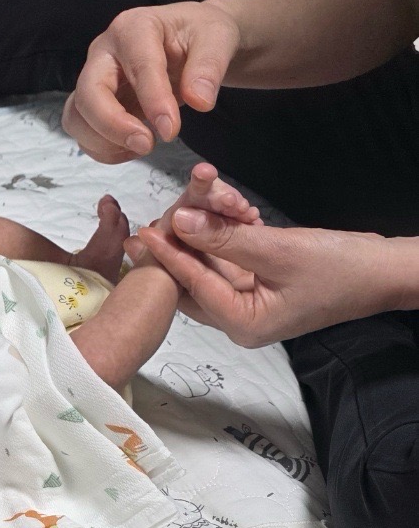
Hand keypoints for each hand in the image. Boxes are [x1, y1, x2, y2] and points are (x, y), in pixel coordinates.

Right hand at [62, 0, 241, 162]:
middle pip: (89, 92)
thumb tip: (200, 102)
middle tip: (147, 145)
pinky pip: (83, 132)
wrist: (192, 43)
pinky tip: (133, 149)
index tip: (171, 129)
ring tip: (143, 147)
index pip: (137, 66)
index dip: (152, 101)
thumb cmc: (201, 35)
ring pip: (77, 116)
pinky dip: (103, 149)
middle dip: (113, 125)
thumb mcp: (218, 38)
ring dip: (104, 141)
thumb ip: (210, 67)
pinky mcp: (94, 103)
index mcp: (134, 28)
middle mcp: (105, 52)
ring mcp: (95, 79)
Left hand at [135, 210, 393, 345]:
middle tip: (153, 217)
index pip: (193, 285)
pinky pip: (230, 258)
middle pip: (193, 280)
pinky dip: (227, 234)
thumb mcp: (279, 249)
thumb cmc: (341, 267)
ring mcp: (249, 303)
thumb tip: (181, 221)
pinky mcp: (259, 286)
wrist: (385, 271)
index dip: (167, 254)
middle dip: (181, 243)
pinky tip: (222, 208)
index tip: (142, 230)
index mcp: (242, 324)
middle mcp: (239, 320)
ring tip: (190, 203)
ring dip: (206, 232)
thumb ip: (227, 237)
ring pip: (211, 264)